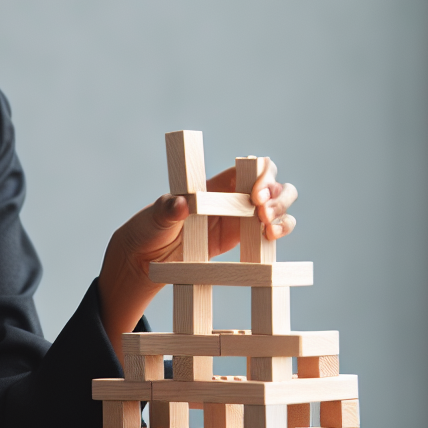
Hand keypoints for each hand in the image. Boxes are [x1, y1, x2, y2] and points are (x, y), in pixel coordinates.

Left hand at [97, 160, 297, 357]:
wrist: (146, 259)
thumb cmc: (149, 229)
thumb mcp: (154, 216)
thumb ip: (168, 208)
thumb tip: (181, 203)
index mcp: (214, 184)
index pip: (250, 168)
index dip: (261, 175)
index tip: (255, 194)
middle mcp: (232, 198)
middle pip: (273, 185)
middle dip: (277, 194)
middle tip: (263, 211)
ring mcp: (240, 219)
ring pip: (277, 206)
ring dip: (282, 212)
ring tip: (269, 228)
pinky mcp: (242, 240)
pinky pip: (272, 231)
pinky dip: (280, 230)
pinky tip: (272, 236)